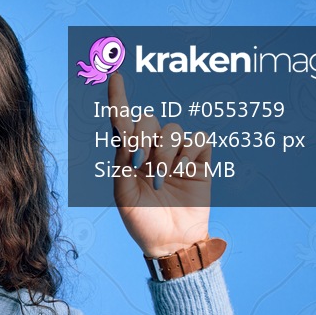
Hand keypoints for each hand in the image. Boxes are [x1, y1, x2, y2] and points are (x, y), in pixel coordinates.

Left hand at [107, 73, 210, 257]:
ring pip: (174, 129)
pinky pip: (199, 138)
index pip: (122, 120)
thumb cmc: (142, 221)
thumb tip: (126, 134)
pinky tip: (184, 170)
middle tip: (143, 165)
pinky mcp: (200, 160)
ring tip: (164, 177)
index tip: (115, 73)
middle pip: (149, 120)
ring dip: (166, 152)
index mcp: (128, 156)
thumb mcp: (123, 195)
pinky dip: (190, 151)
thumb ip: (121, 162)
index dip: (119, 97)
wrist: (171, 242)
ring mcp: (177, 153)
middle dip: (145, 138)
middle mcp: (152, 149)